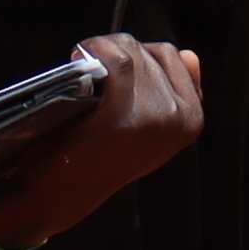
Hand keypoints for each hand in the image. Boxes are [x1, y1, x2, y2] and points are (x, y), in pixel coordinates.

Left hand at [0, 34, 207, 233]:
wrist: (57, 197)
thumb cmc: (94, 159)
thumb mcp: (148, 130)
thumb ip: (173, 93)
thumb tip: (190, 56)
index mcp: (191, 120)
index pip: (173, 57)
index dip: (137, 56)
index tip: (114, 69)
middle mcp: (179, 120)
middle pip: (149, 52)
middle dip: (118, 53)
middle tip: (94, 75)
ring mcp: (152, 120)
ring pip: (130, 52)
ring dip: (102, 52)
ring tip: (85, 76)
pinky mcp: (119, 121)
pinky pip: (116, 63)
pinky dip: (96, 51)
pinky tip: (79, 61)